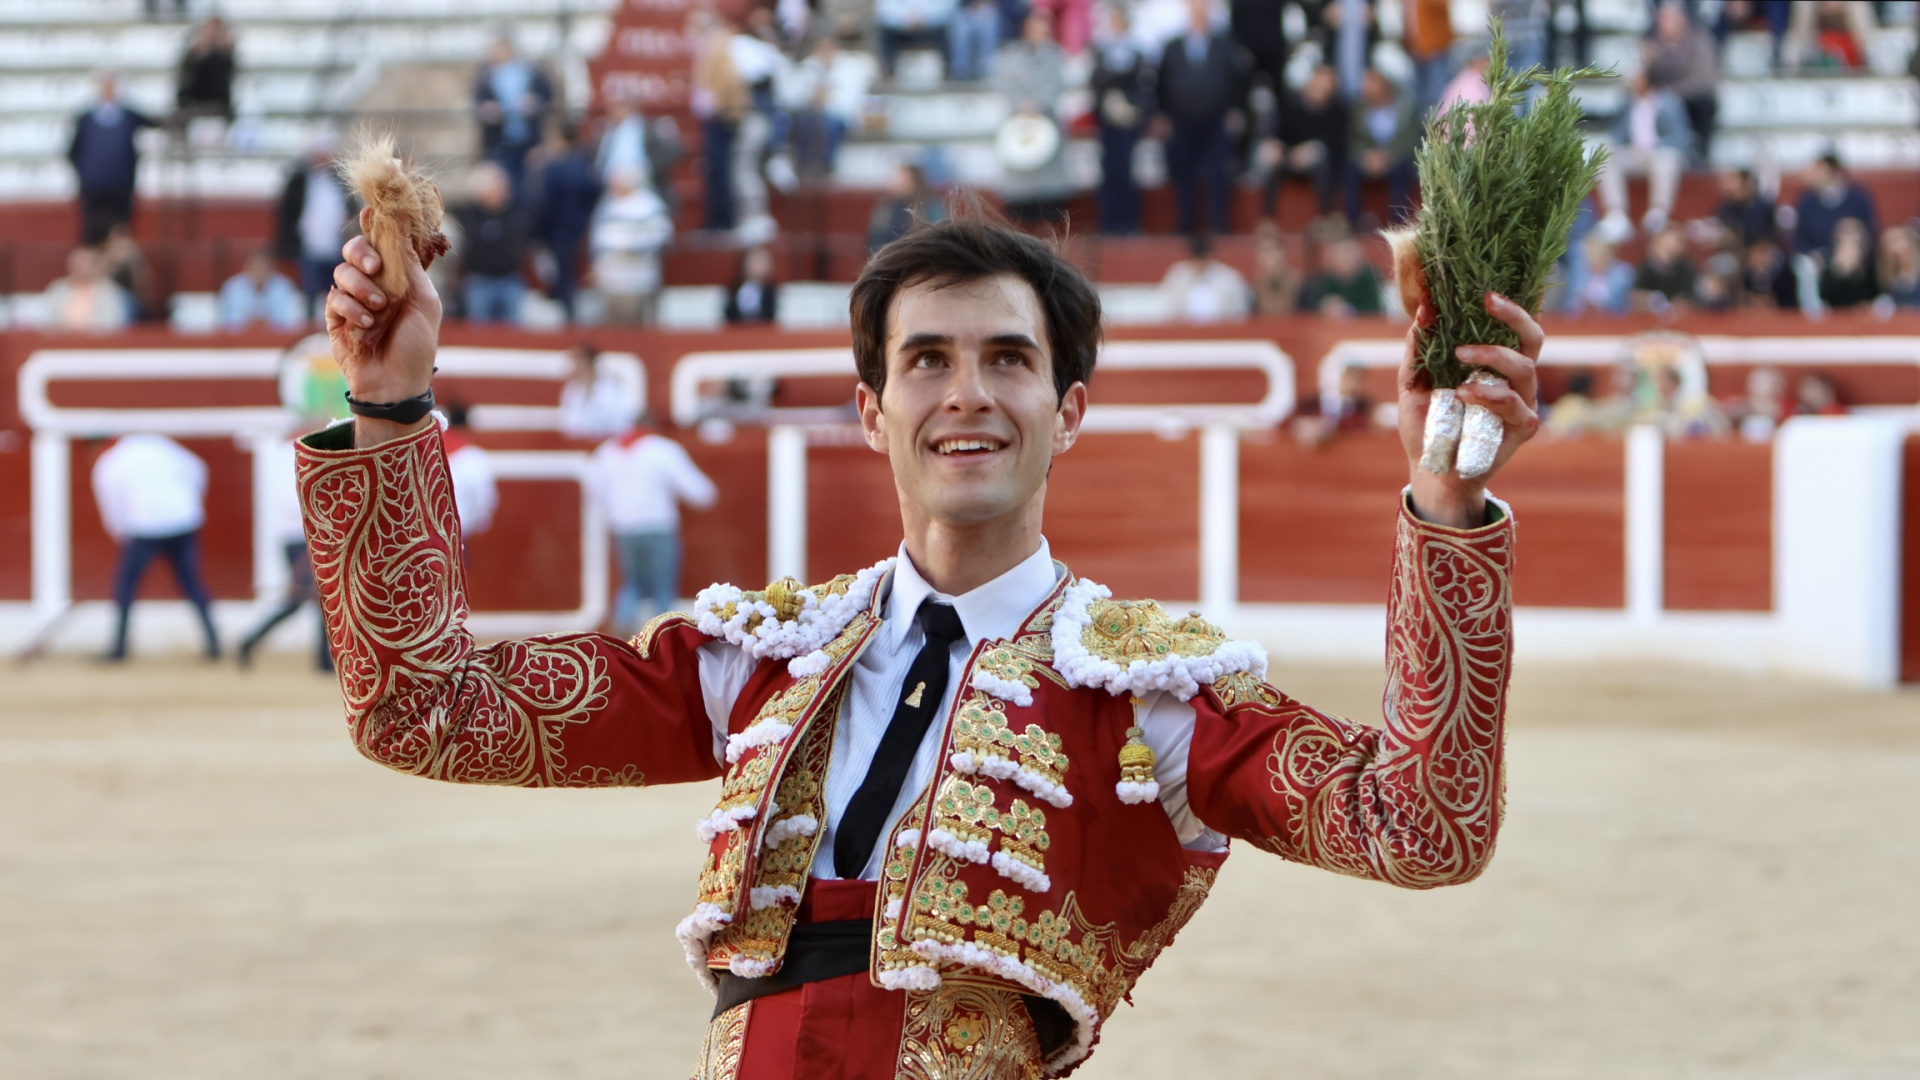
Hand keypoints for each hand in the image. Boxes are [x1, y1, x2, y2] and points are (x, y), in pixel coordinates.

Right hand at [326, 209, 443, 445]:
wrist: (396, 385)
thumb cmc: (417, 347)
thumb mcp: (425, 304)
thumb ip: (411, 268)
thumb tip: (402, 232)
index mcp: (398, 278)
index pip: (384, 243)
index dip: (376, 225)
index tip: (371, 212)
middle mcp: (374, 284)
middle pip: (355, 249)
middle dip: (362, 252)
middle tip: (374, 267)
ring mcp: (352, 299)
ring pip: (342, 271)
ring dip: (361, 287)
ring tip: (378, 309)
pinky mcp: (335, 317)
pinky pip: (335, 298)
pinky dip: (351, 308)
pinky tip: (366, 325)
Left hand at [1398, 293, 1542, 526]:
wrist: (1430, 469)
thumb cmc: (1427, 427)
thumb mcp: (1413, 385)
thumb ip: (1417, 351)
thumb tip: (1422, 312)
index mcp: (1495, 366)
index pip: (1512, 329)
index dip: (1507, 308)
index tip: (1485, 293)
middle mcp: (1515, 381)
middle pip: (1534, 339)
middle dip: (1515, 316)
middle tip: (1488, 303)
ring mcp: (1522, 403)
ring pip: (1525, 368)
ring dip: (1492, 356)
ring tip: (1459, 357)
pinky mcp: (1523, 428)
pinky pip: (1515, 404)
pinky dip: (1489, 394)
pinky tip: (1464, 393)